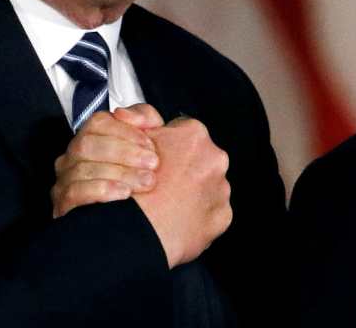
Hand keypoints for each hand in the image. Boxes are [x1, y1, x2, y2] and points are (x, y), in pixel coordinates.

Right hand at [51, 104, 163, 217]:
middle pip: (88, 144)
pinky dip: (102, 190)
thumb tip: (125, 113)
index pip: (98, 122)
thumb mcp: (147, 144)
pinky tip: (124, 194)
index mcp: (90, 138)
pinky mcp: (63, 205)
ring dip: (119, 173)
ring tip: (146, 182)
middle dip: (125, 152)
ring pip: (82, 168)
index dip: (126, 131)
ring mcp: (63, 181)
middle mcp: (72, 157)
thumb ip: (144, 119)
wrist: (133, 224)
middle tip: (153, 164)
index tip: (151, 144)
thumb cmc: (140, 176)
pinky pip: (75, 192)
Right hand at [134, 117, 232, 268]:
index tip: (159, 160)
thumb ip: (147, 127)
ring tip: (169, 204)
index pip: (184, 132)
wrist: (137, 230)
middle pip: (200, 159)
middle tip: (163, 183)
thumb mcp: (133, 141)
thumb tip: (151, 123)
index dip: (169, 146)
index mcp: (193, 134)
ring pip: (207, 185)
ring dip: (192, 192)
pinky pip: (211, 211)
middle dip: (185, 169)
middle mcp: (214, 157)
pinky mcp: (223, 215)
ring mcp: (222, 187)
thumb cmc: (134, 188)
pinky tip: (178, 219)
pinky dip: (198, 215)